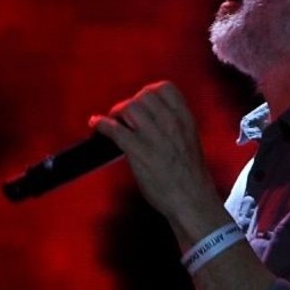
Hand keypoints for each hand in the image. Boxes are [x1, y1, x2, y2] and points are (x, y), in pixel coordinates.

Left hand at [91, 81, 225, 239]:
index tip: (142, 103)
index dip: (149, 93)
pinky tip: (96, 126)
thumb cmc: (191, 177)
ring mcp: (155, 137)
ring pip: (129, 108)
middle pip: (143, 96)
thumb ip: (174, 128)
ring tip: (113, 123)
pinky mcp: (140, 152)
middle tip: (124, 117)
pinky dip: (102, 125)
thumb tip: (152, 121)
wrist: (193, 201)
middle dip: (130, 103)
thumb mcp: (190, 142)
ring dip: (116, 113)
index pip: (166, 89)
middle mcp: (171, 124)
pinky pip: (116, 130)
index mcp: (185, 121)